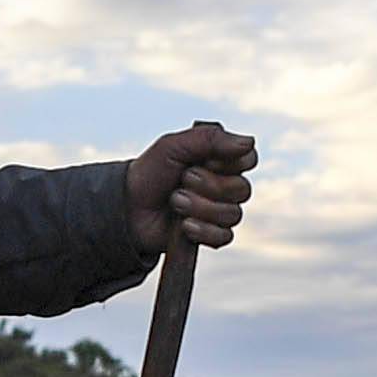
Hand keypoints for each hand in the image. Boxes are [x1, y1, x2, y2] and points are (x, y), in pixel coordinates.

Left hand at [125, 120, 257, 255]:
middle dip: (208, 185)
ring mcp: (219, 211)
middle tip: (182, 180)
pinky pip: (224, 236)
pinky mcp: (211, 234)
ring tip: (175, 202)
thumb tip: (249, 142)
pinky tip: (184, 226)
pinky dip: (202, 230)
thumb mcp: (174, 146)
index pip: (248, 158)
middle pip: (242, 189)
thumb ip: (210, 139)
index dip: (229, 162)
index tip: (204, 160)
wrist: (128, 206)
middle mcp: (225, 185)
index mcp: (220, 160)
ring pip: (232, 214)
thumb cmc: (150, 172)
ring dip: (199, 207)